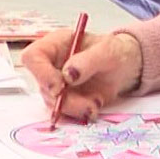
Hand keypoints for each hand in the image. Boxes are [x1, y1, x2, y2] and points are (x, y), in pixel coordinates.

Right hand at [21, 30, 141, 121]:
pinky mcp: (67, 100)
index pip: (33, 57)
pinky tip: (95, 106)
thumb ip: (88, 60)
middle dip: (63, 99)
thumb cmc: (115, 51)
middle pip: (42, 85)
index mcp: (56, 45)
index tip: (59, 87)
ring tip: (95, 105)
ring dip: (74, 108)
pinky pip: (65, 112)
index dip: (41, 73)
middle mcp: (52, 65)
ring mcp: (58, 84)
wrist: (127, 67)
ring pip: (53, 103)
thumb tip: (68, 74)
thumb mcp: (107, 50)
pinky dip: (80, 113)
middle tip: (86, 103)